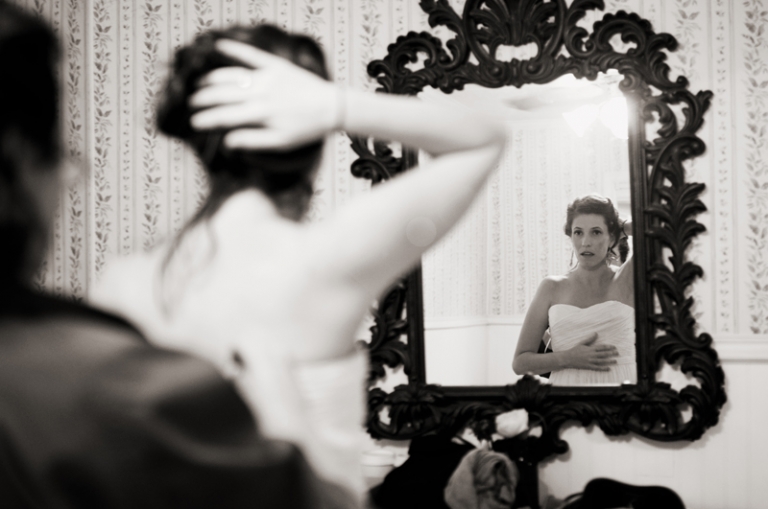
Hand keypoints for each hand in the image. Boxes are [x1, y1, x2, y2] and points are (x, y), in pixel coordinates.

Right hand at [188, 39, 340, 149]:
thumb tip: (227, 141)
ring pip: (232, 75)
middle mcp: (261, 93)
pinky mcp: (276, 65)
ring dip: (212, 79)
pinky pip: (251, 54)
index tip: (194, 122)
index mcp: (261, 114)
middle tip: (192, 103)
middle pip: (223, 94)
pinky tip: (219, 45)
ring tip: (200, 84)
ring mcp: (268, 76)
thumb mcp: (281, 142)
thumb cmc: (306, 128)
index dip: (206, 119)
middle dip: (204, 99)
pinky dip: (234, 49)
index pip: (225, 116)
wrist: (332, 107)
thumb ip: (253, 140)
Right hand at [565, 333, 617, 370]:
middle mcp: (591, 355)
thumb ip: (590, 339)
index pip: (602, 347)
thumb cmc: (575, 350)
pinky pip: (598, 368)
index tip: (614, 347)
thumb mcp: (582, 343)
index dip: (609, 347)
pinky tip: (608, 368)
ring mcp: (590, 361)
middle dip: (611, 353)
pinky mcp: (589, 366)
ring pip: (602, 361)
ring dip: (609, 361)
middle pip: (603, 354)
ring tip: (615, 361)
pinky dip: (603, 368)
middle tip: (617, 353)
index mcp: (590, 349)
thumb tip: (596, 333)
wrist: (568, 358)